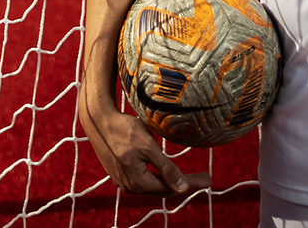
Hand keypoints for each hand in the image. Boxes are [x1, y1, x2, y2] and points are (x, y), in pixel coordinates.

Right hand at [78, 93, 212, 196]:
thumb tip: (183, 188)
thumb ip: (166, 168)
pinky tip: (165, 171)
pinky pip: (143, 179)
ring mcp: (122, 180)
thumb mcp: (148, 145)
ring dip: (170, 181)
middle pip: (162, 189)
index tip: (209, 179)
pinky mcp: (119, 172)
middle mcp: (129, 186)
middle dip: (183, 184)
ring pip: (153, 185)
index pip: (170, 188)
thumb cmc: (123, 128)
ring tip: (188, 176)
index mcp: (137, 182)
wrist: (97, 118)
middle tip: (203, 178)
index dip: (191, 184)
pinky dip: (158, 176)